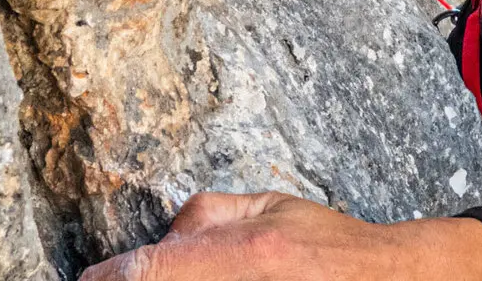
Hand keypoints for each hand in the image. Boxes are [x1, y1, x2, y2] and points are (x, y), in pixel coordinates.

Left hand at [78, 192, 481, 280]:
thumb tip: (165, 236)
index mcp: (248, 254)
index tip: (93, 279)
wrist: (387, 279)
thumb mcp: (272, 207)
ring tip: (190, 271)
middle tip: (121, 279)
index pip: (151, 270)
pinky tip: (217, 278)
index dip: (111, 277)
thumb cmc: (333, 246)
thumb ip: (212, 214)